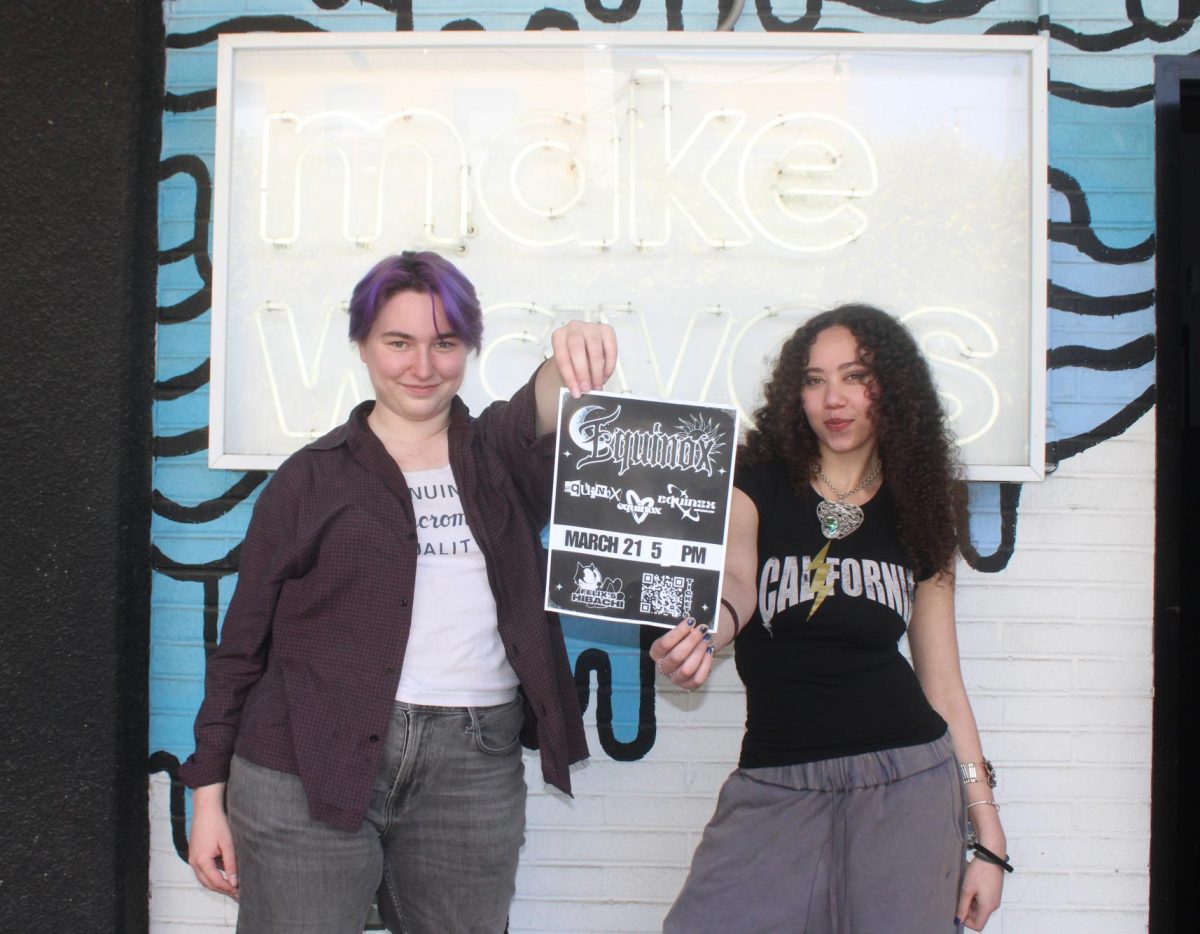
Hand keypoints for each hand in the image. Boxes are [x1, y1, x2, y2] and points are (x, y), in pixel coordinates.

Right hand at [188, 783, 239, 899]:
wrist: (206, 808)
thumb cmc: (217, 823)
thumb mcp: (228, 844)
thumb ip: (231, 864)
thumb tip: (234, 882)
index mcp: (201, 861)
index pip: (216, 881)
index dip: (228, 889)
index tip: (240, 893)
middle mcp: (193, 862)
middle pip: (208, 883)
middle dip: (223, 890)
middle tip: (238, 895)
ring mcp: (192, 858)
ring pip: (204, 878)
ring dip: (217, 884)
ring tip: (233, 887)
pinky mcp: (195, 854)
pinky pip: (204, 870)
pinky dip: (214, 875)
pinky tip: (226, 874)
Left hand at [550, 320, 616, 397]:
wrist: (581, 347)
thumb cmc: (573, 357)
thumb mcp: (567, 367)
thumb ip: (571, 377)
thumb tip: (579, 392)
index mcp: (559, 336)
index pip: (562, 357)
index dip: (569, 377)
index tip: (575, 391)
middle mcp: (574, 328)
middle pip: (577, 350)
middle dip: (583, 373)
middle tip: (587, 388)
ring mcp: (591, 328)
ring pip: (595, 351)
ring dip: (597, 372)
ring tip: (597, 385)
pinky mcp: (606, 330)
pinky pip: (610, 350)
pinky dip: (609, 366)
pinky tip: (604, 376)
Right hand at [648, 619, 713, 690]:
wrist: (691, 652)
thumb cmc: (683, 639)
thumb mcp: (679, 632)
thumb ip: (683, 629)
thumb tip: (693, 623)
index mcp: (656, 653)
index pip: (664, 644)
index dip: (678, 632)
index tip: (691, 621)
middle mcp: (662, 667)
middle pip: (676, 656)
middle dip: (692, 641)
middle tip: (703, 629)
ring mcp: (675, 678)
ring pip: (687, 669)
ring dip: (699, 652)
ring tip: (707, 639)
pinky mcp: (688, 685)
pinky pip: (697, 678)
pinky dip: (705, 664)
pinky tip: (710, 651)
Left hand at [956, 854, 1003, 929]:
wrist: (991, 857)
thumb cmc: (980, 871)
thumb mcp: (967, 889)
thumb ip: (963, 906)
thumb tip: (959, 919)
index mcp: (987, 907)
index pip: (978, 926)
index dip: (966, 922)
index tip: (958, 913)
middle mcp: (993, 906)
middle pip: (979, 917)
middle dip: (968, 912)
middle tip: (960, 898)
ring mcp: (995, 899)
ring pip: (981, 909)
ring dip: (971, 904)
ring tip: (966, 890)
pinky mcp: (994, 893)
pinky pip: (984, 901)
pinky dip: (976, 898)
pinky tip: (971, 887)